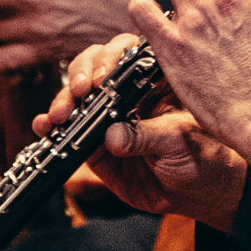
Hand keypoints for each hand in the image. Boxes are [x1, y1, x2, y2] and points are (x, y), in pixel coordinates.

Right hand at [43, 35, 250, 232]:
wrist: (201, 196)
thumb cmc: (205, 159)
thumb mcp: (181, 143)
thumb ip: (147, 136)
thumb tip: (113, 136)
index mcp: (157, 81)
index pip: (129, 54)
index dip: (111, 58)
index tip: (102, 77)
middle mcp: (130, 93)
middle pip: (97, 66)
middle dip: (83, 73)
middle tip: (82, 91)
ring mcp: (110, 116)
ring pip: (78, 94)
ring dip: (64, 99)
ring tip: (60, 114)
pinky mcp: (96, 144)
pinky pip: (69, 129)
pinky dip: (52, 125)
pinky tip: (44, 126)